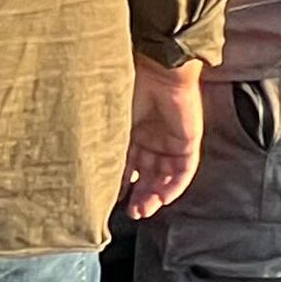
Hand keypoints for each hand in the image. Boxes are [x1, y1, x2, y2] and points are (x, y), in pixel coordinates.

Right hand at [123, 60, 204, 219]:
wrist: (159, 69)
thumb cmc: (131, 86)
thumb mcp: (114, 120)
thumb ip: (109, 144)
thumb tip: (91, 167)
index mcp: (132, 131)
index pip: (128, 164)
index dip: (121, 183)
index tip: (112, 199)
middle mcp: (151, 138)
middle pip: (148, 174)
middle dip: (140, 195)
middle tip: (131, 212)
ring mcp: (170, 140)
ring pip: (164, 176)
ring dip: (155, 195)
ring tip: (143, 209)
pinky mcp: (188, 141)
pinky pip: (183, 170)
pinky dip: (174, 185)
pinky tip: (163, 198)